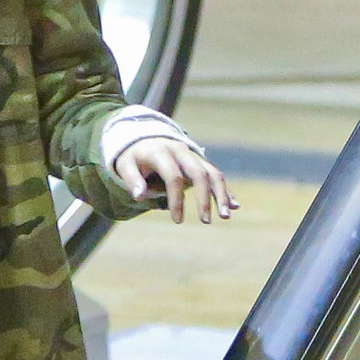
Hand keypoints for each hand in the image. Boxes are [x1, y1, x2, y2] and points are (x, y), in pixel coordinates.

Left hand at [115, 138, 237, 224]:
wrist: (144, 138)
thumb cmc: (133, 157)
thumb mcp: (125, 165)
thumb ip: (131, 179)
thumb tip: (139, 196)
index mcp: (161, 152)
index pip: (173, 177)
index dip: (176, 200)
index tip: (177, 220)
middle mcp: (181, 151)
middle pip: (199, 173)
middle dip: (205, 198)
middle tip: (206, 221)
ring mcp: (193, 155)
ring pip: (213, 173)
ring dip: (221, 194)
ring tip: (226, 216)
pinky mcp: (200, 161)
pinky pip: (216, 174)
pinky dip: (225, 190)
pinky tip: (234, 206)